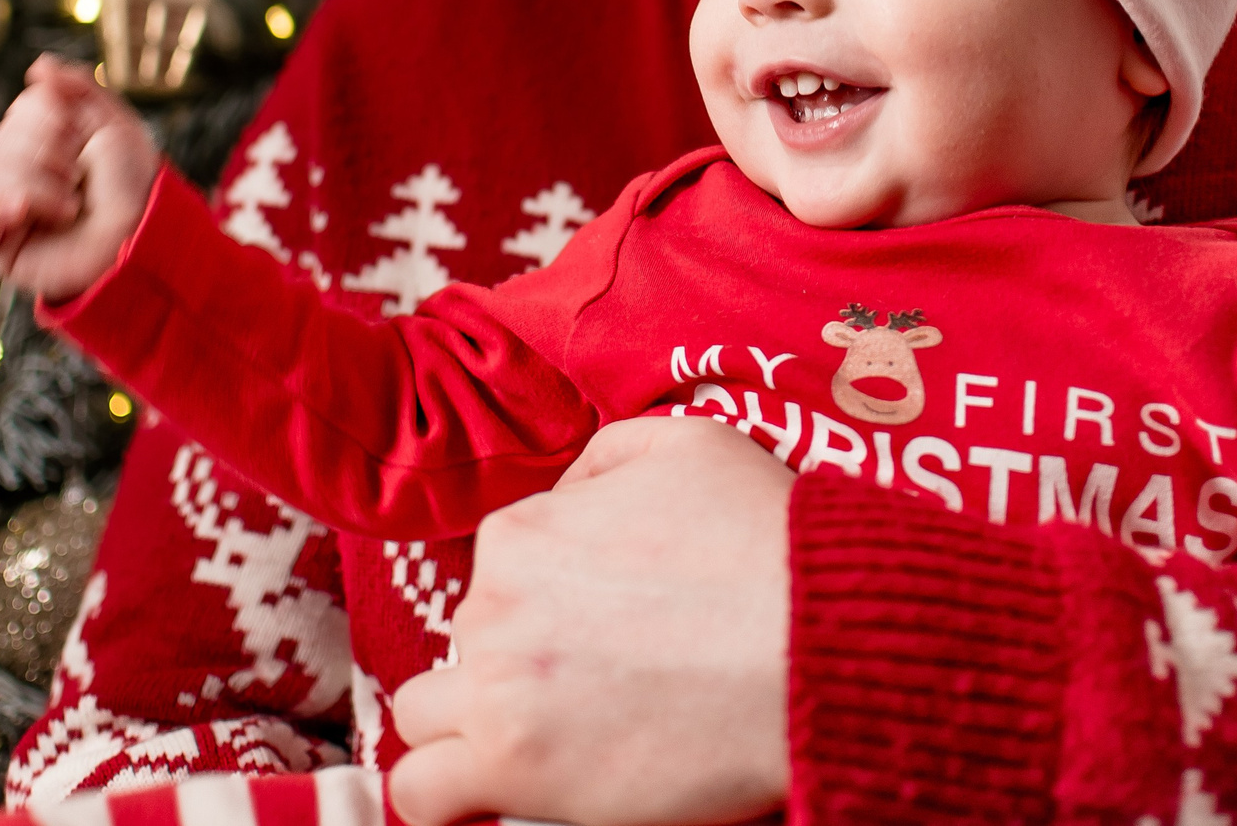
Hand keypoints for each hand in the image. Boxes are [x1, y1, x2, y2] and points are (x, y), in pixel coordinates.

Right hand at [0, 55, 160, 301]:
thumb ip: (76, 88)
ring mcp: (5, 211)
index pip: (20, 111)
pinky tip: (24, 210)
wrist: (143, 235)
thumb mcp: (113, 122)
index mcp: (43, 144)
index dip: (51, 117)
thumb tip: (39, 66)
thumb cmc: (133, 185)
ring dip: (40, 184)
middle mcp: (20, 174)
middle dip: (48, 151)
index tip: (83, 137)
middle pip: (1, 140)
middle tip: (79, 175)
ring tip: (72, 206)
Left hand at [390, 417, 794, 825]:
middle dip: (518, 662)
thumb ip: (603, 459)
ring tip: (548, 740)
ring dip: (472, 725)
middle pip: (470, 643)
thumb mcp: (686, 445)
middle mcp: (492, 604)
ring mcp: (495, 688)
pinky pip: (420, 791)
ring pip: (427, 714)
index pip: (501, 575)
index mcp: (521, 533)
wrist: (815, 639)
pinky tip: (482, 794)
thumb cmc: (766, 542)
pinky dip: (443, 795)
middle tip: (598, 684)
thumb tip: (566, 498)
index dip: (552, 604)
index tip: (605, 630)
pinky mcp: (512, 767)